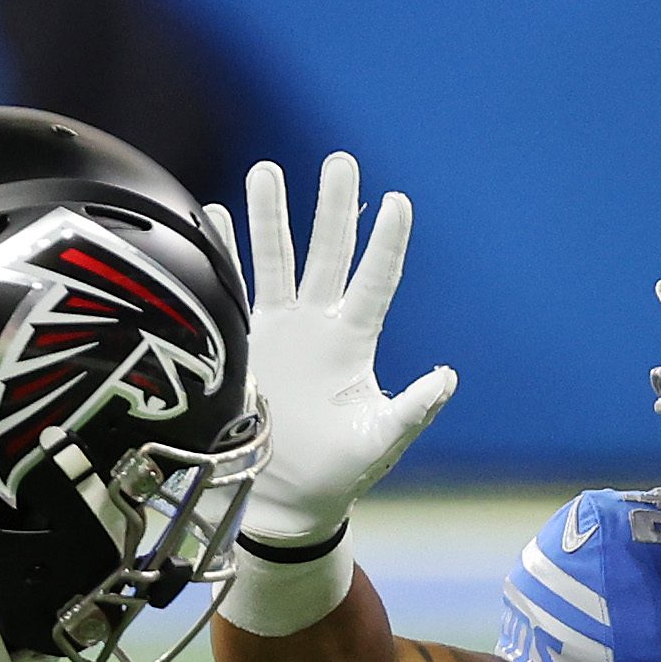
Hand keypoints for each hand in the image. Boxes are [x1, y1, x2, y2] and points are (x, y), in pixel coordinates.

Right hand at [205, 154, 456, 545]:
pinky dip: (222, 254)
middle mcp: (318, 325)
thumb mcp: (380, 441)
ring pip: (276, 261)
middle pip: (327, 254)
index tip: (399, 202)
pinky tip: (214, 217)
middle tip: (340, 162)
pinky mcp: (242, 343)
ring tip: (267, 170)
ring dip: (270, 217)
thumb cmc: (339, 474)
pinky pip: (232, 289)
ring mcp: (279, 330)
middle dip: (333, 209)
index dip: (386, 244)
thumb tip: (447, 378)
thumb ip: (412, 411)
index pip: (375, 282)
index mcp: (355, 342)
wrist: (284, 499)